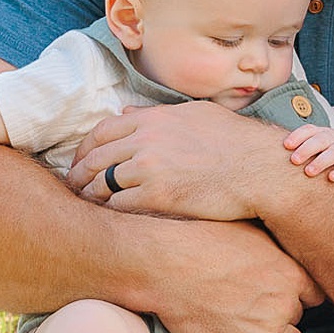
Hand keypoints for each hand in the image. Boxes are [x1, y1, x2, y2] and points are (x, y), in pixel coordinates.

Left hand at [67, 102, 290, 221]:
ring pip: (102, 184)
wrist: (259, 168)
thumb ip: (156, 114)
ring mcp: (149, 169)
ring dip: (92, 197)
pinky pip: (120, 206)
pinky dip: (111, 213)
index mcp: (152, 119)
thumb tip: (126, 113)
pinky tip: (111, 219)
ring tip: (88, 206)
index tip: (81, 161)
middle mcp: (145, 141)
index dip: (85, 148)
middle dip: (79, 174)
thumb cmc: (235, 140)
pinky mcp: (158, 197)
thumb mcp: (195, 114)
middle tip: (74, 187)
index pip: (101, 132)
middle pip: (95, 159)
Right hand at [140, 218, 325, 332]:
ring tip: (242, 325)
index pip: (313, 293)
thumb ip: (275, 246)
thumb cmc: (200, 241)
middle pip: (297, 316)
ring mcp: (269, 329)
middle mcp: (286, 301)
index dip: (295, 295)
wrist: (165, 265)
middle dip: (279, 314)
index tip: (276, 294)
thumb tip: (286, 239)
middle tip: (247, 305)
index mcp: (292, 272)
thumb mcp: (250, 229)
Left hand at [283, 124, 333, 184]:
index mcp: (320, 133)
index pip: (308, 130)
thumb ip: (294, 143)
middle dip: (307, 149)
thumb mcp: (311, 146)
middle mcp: (333, 138)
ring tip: (309, 172)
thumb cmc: (324, 154)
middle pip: (321, 139)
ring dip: (322, 161)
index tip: (286, 146)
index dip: (297, 136)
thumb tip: (264, 133)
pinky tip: (331, 178)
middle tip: (294, 160)